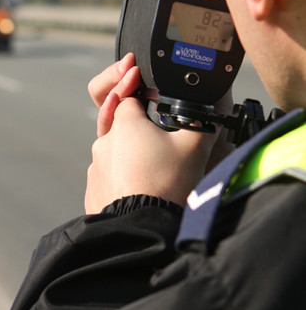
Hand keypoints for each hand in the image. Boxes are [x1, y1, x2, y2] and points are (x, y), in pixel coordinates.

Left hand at [85, 56, 225, 213]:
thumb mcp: (194, 147)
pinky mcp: (94, 192)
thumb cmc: (168, 184)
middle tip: (154, 129)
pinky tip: (141, 186)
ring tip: (154, 166)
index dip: (138, 88)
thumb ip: (203, 120)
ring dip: (129, 153)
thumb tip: (215, 104)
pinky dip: (123, 177)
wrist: (144, 229)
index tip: (144, 81)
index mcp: (124, 123)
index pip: (128, 95)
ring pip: (113, 152)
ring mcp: (96, 168)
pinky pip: (109, 178)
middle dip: (134, 122)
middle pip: (117, 122)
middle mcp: (104, 143)